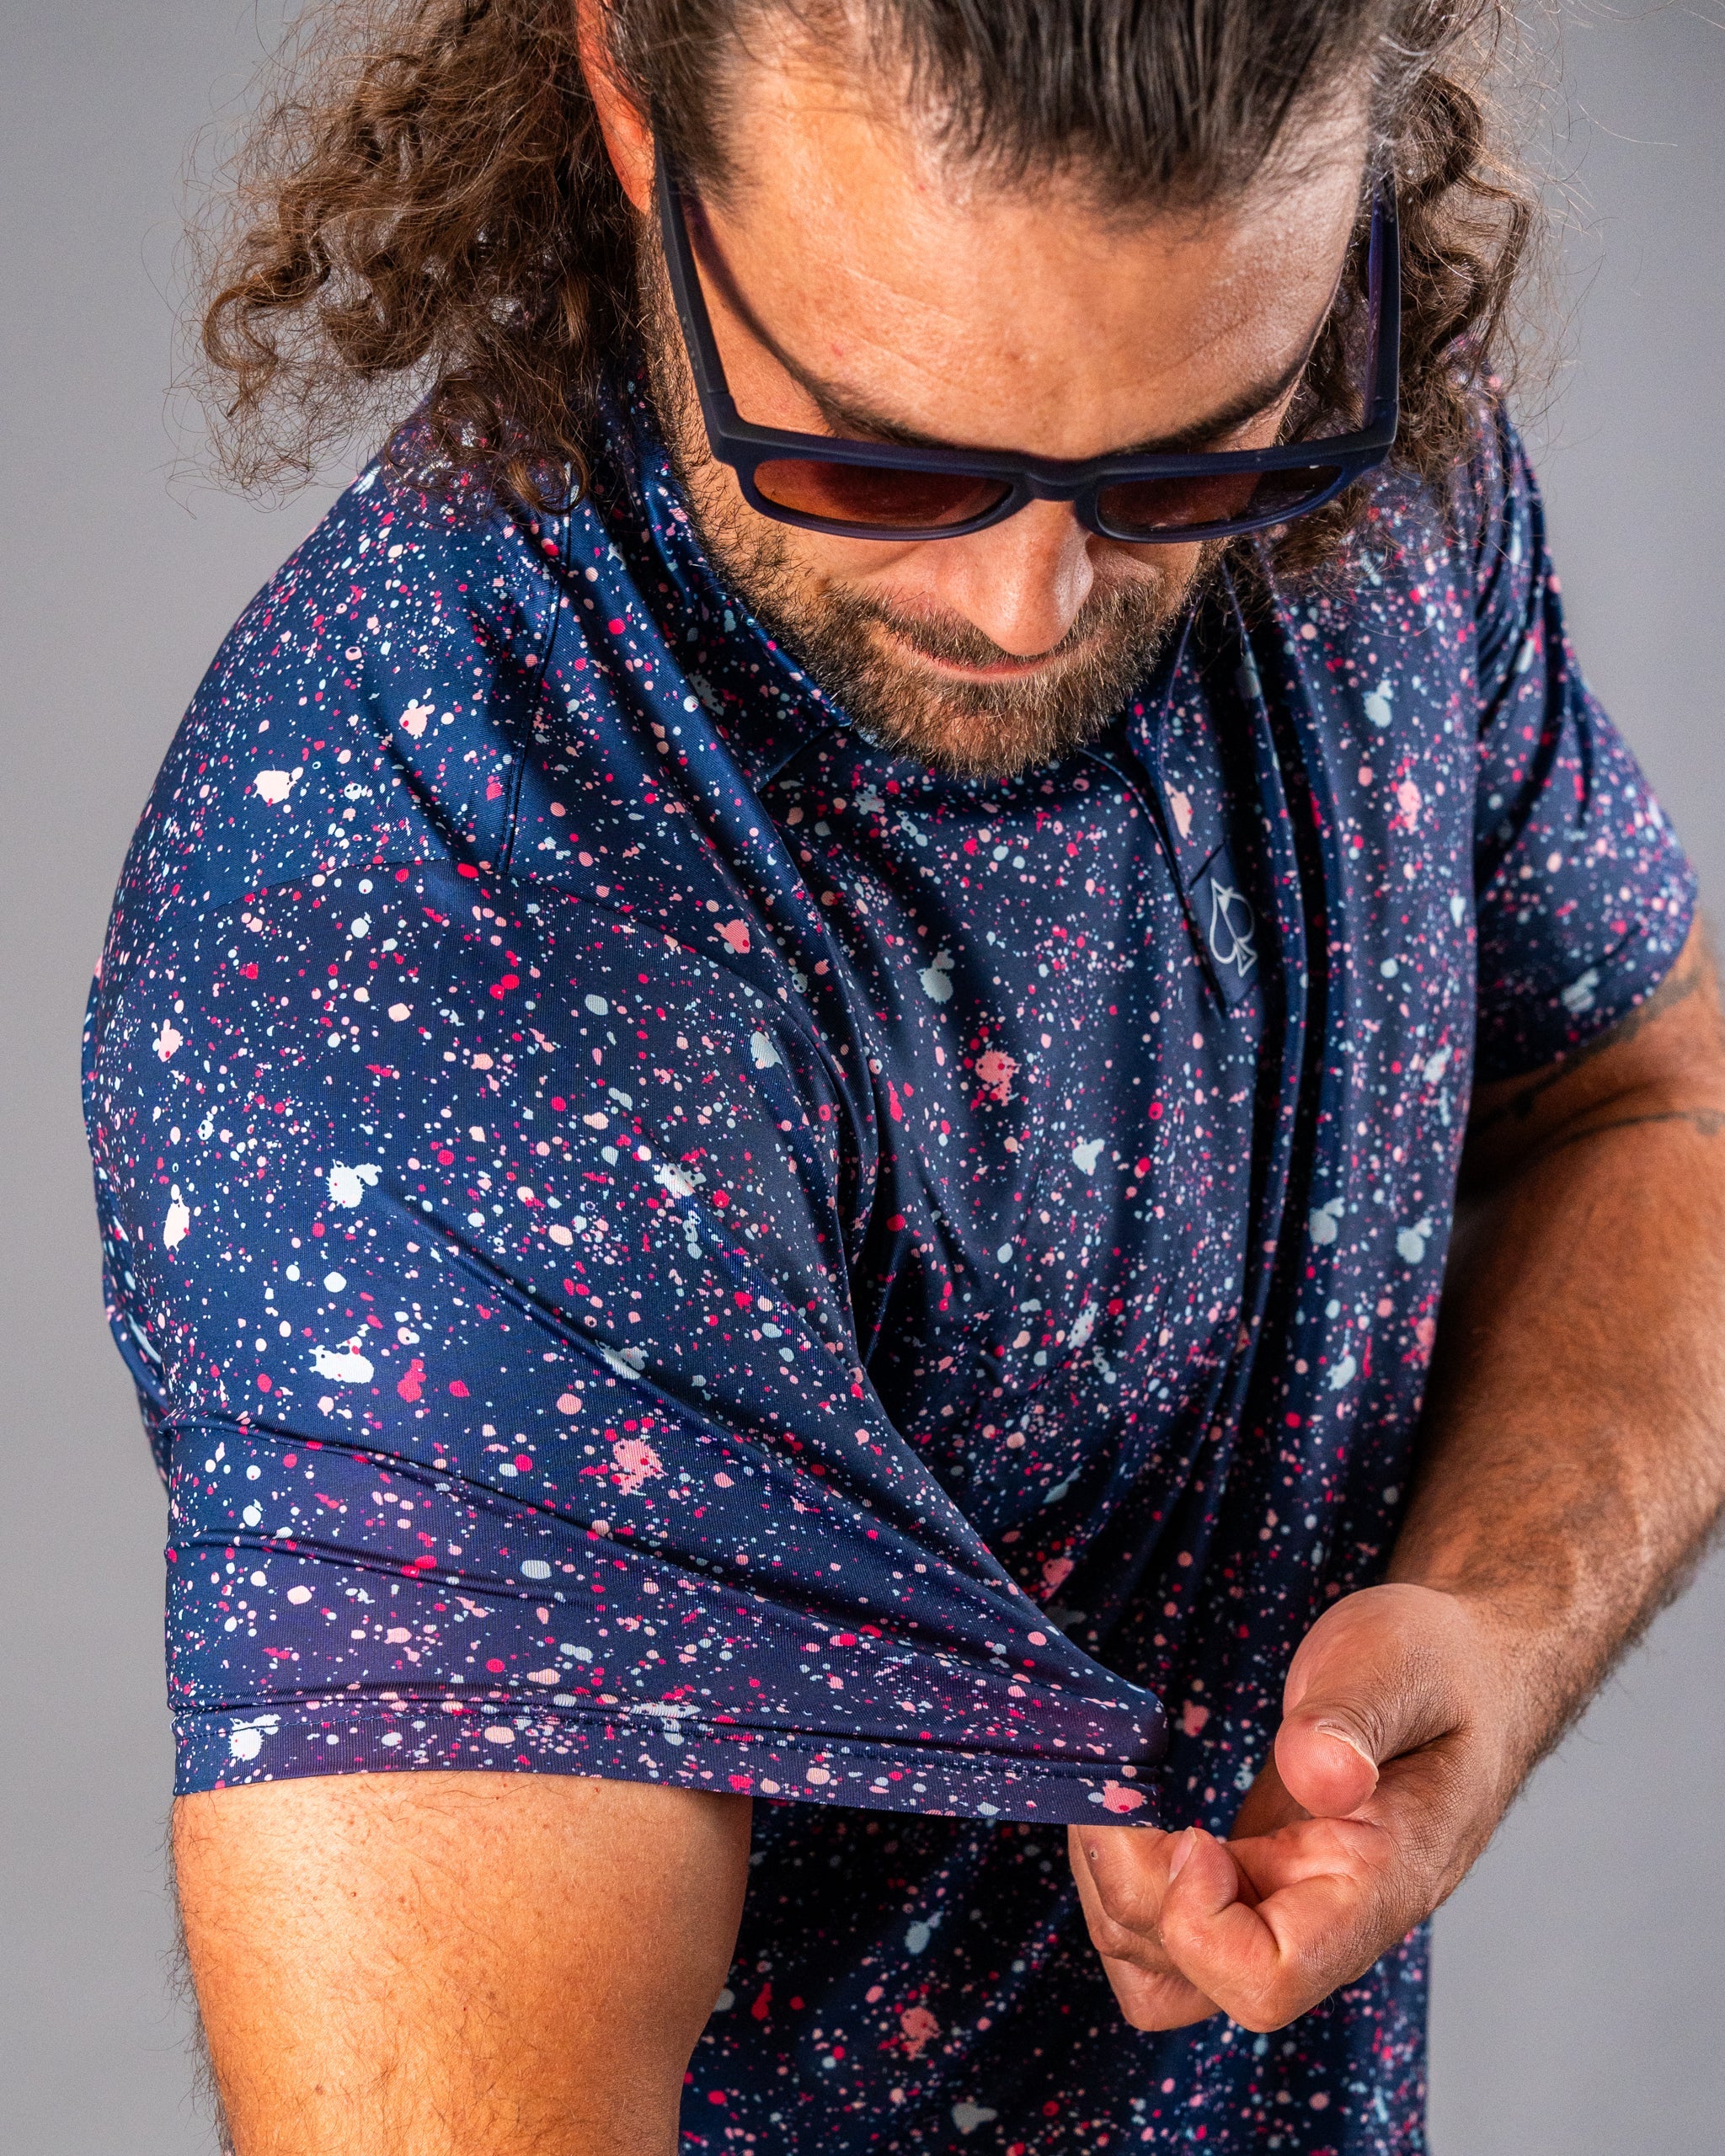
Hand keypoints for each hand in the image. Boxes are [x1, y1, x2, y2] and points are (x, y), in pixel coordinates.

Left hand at [1068, 1582, 1523, 2030]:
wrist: (1458, 1673)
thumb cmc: (1440, 1668)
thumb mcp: (1401, 1665)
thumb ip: (1357, 1720)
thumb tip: (1317, 1773)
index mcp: (1376, 1887)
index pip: (1270, 1978)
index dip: (1201, 1923)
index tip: (1191, 1832)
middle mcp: (1325, 1919)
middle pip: (1199, 1983)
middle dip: (1130, 1896)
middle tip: (1115, 1794)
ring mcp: (1282, 1904)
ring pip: (1168, 1972)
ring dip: (1114, 1895)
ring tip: (1110, 1798)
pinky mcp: (1250, 1878)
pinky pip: (1168, 1926)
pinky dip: (1125, 1880)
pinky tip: (1127, 1809)